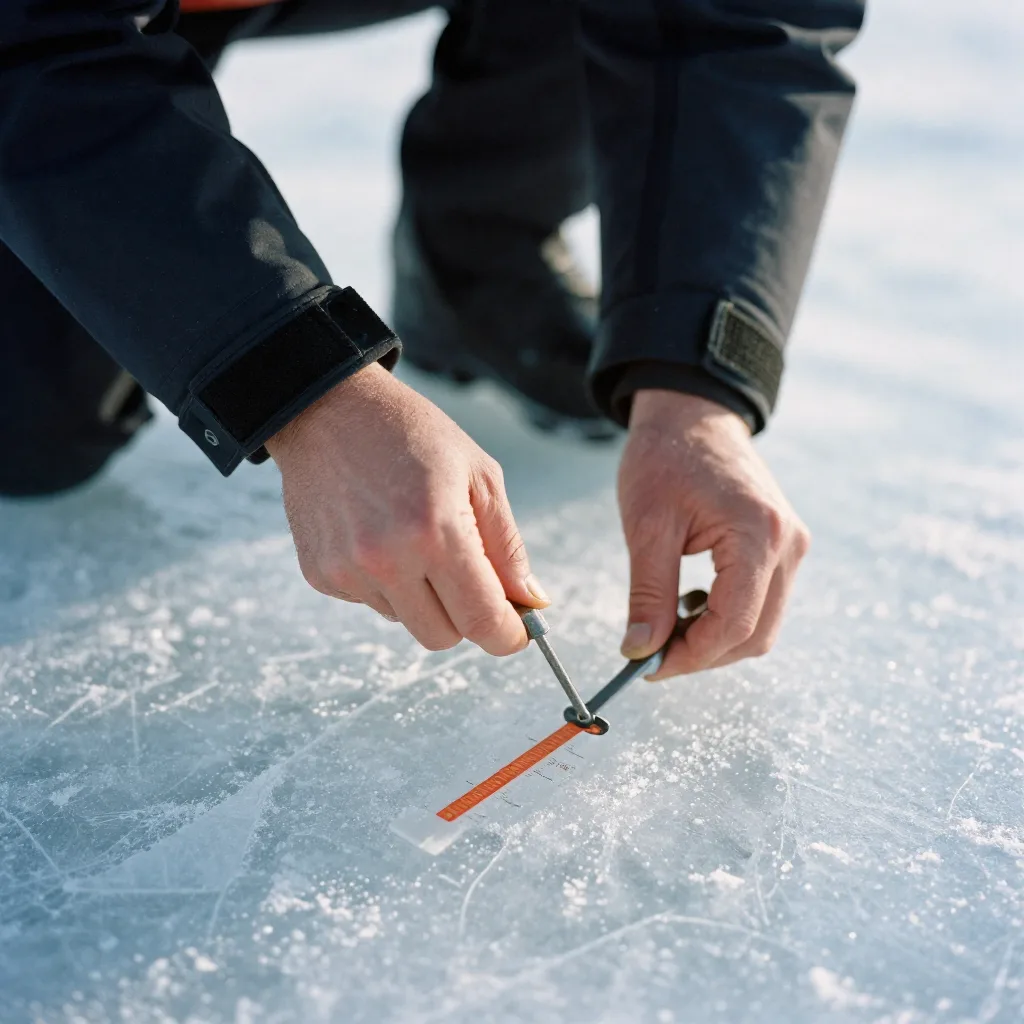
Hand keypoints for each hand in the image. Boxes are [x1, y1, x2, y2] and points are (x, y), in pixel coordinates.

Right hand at [265, 363, 548, 655]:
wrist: (327, 409)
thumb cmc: (412, 434)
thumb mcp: (478, 474)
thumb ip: (507, 546)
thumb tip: (532, 601)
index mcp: (435, 531)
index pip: (481, 620)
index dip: (507, 634)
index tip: (518, 630)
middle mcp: (386, 559)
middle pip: (443, 637)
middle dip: (465, 617)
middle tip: (469, 575)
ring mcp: (348, 571)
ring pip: (406, 621)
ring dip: (422, 596)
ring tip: (413, 535)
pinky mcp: (320, 575)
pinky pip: (371, 603)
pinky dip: (386, 582)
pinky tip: (379, 533)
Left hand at [618, 391, 809, 677]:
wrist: (692, 416)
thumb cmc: (665, 459)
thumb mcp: (647, 526)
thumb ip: (648, 593)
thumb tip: (640, 651)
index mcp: (759, 534)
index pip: (735, 624)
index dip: (691, 656)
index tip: (647, 667)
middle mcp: (788, 545)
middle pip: (756, 635)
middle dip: (703, 654)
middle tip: (652, 654)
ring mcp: (792, 547)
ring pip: (763, 625)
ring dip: (715, 639)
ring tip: (666, 626)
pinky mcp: (784, 548)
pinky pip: (763, 603)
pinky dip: (727, 618)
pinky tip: (688, 606)